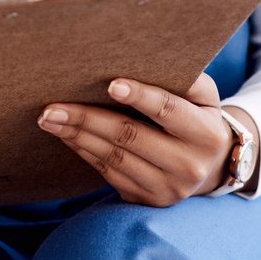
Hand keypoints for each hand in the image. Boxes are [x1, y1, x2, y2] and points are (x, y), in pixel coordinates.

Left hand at [37, 73, 243, 206]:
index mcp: (205, 134)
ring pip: (114, 159)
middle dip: (88, 120)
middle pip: (130, 138)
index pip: (168, 111)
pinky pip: (109, 174)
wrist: (211, 168)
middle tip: (53, 107)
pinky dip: (84, 152)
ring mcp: (167, 189)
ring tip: (50, 119)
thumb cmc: (199, 118)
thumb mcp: (204, 97)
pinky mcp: (147, 201)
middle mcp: (188, 166)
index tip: (110, 83)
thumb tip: (143, 58)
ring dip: (77, 137)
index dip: (140, 97)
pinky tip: (67, 136)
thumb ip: (184, 78)